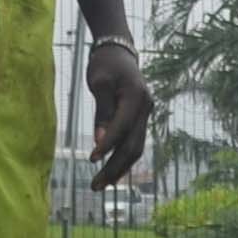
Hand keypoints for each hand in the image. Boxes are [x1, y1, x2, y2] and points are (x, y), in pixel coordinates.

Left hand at [83, 36, 152, 191]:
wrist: (119, 51)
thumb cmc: (105, 64)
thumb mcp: (99, 83)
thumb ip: (102, 112)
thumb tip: (100, 141)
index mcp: (136, 97)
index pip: (121, 127)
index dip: (107, 145)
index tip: (91, 159)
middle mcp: (146, 108)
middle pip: (132, 145)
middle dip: (114, 167)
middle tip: (94, 185)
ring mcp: (146, 114)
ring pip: (136, 148)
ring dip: (119, 168)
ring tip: (101, 184)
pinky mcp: (141, 118)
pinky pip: (134, 142)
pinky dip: (123, 158)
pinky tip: (111, 171)